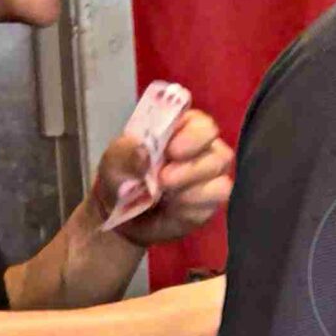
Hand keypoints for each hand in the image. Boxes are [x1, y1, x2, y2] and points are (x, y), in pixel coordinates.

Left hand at [89, 108, 234, 246]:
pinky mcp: (210, 202)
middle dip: (192, 169)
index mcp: (182, 128)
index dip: (194, 136)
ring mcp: (210, 177)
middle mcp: (203, 150)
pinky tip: (174, 208)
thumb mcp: (114, 161)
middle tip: (163, 180)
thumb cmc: (121, 174)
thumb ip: (126, 153)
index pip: (203, 125)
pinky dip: (193, 206)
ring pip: (221, 181)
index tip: (172, 151)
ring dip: (192, 190)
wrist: (120, 210)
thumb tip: (143, 152)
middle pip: (220, 155)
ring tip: (165, 195)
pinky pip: (215, 203)